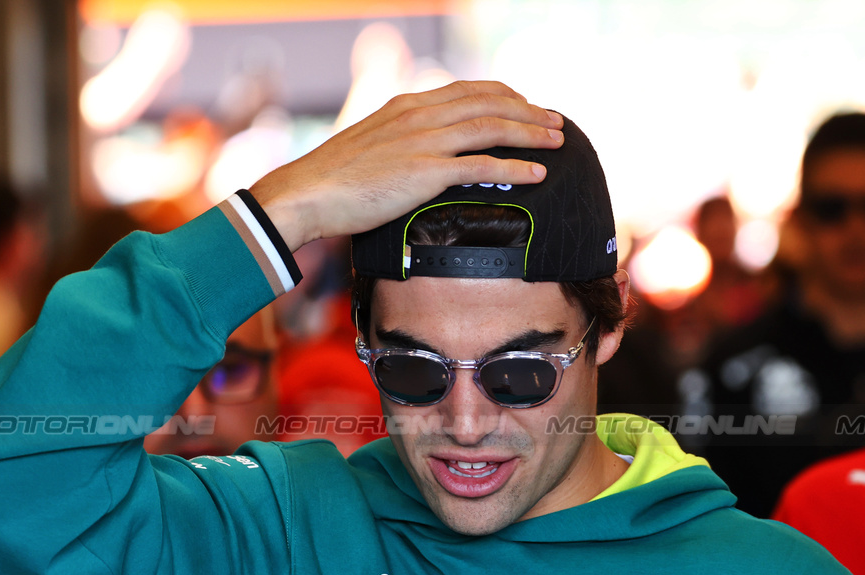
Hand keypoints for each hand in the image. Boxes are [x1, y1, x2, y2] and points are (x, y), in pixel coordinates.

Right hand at [249, 81, 564, 251]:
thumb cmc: (335, 181)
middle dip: (527, 111)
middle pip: (487, 103)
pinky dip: (514, 168)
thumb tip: (420, 154)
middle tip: (555, 121)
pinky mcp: (424, 172)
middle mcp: (419, 115)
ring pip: (491, 128)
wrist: (307, 193)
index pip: (467, 90)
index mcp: (407, 106)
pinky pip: (481, 166)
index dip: (503, 96)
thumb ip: (401, 141)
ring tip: (557, 141)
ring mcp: (423, 141)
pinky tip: (538, 174)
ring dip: (530, 133)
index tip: (526, 105)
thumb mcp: (371, 146)